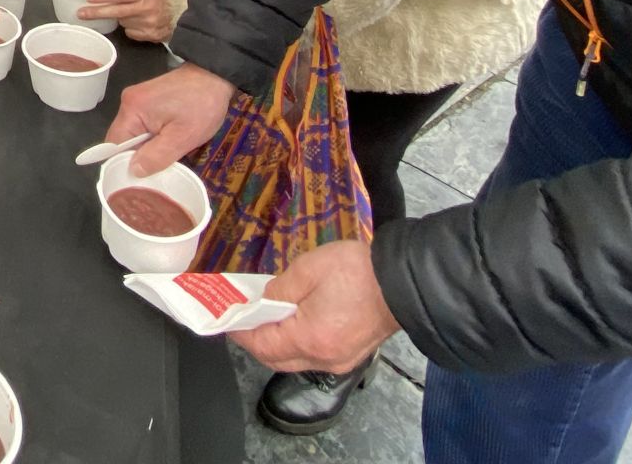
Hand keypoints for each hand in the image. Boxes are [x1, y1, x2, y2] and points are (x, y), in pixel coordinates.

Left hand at [78, 0, 173, 41]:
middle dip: (97, 12)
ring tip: (130, 13)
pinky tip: (137, 23)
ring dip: (120, 19)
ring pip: (122, 23)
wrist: (177, 12)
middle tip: (81, 13)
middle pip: (117, 12)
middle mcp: (146, 8)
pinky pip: (130, 33)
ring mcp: (149, 24)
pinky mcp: (150, 36)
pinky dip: (130, 28)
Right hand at [104, 61, 235, 175]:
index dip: (123, 164)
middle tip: (157, 171)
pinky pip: (142, 125)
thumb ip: (156, 156)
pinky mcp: (148, 98)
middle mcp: (128, 102)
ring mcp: (137, 98)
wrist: (215, 74)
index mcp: (132, 110)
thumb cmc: (202, 105)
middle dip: (138, 157)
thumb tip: (133, 171)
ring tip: (166, 157)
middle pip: (122, 140)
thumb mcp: (182, 137)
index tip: (138, 180)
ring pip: (133, 134)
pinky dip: (152, 137)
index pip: (114, 145)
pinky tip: (168, 142)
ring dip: (147, 147)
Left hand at [231, 241, 399, 373]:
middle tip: (244, 318)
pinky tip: (293, 322)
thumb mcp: (309, 269)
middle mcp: (323, 358)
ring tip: (266, 317)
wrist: (404, 282)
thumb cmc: (357, 272)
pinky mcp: (351, 356)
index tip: (227, 319)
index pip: (262, 345)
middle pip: (276, 359)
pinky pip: (313, 357)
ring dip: (276, 343)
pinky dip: (296, 344)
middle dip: (255, 341)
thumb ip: (280, 288)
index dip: (241, 332)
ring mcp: (340, 361)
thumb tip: (264, 301)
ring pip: (294, 361)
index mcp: (309, 338)